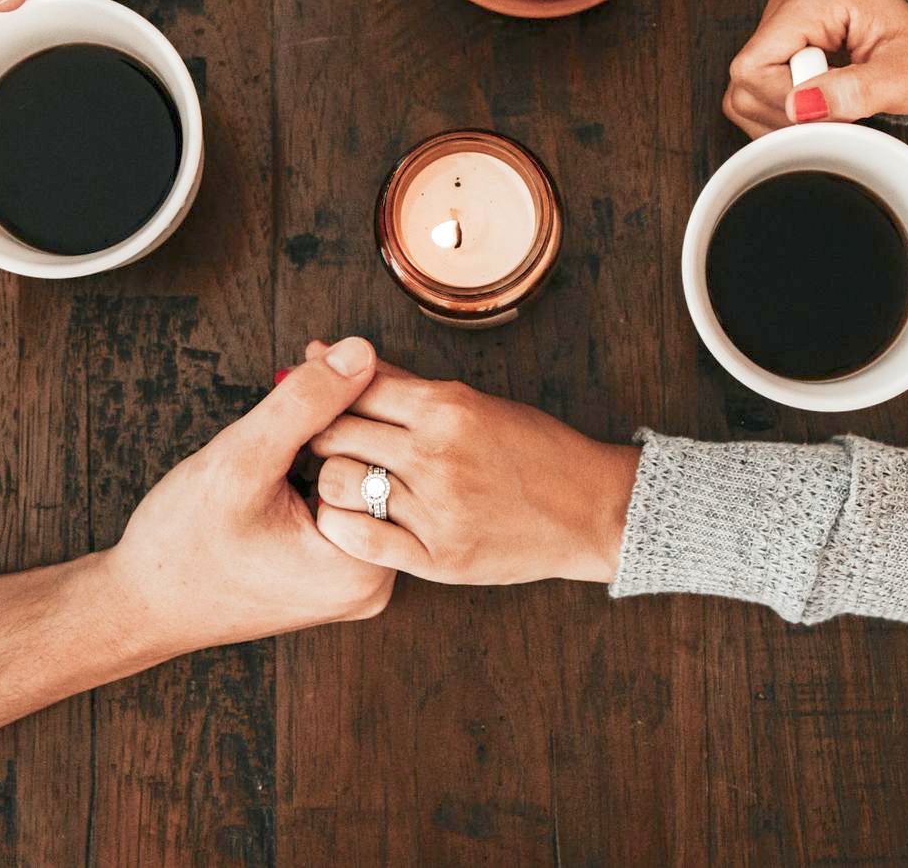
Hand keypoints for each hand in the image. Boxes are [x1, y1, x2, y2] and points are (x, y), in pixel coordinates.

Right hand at [96, 336, 394, 659]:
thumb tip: (362, 352)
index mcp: (364, 566)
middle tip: (307, 362)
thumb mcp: (242, 460)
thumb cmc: (183, 542)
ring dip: (332, 434)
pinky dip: (322, 463)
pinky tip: (292, 441)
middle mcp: (374, 581)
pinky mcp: (336, 574)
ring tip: (293, 402)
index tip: (316, 357)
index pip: (388, 454)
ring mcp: (357, 581)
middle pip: (380, 467)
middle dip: (345, 409)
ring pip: (362, 480)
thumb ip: (305, 404)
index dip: (353, 395)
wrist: (144, 604)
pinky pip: (345, 501)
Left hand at [298, 344, 640, 584]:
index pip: (354, 388)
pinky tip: (352, 517)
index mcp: (446, 407)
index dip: (324, 394)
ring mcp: (437, 508)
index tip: (319, 404)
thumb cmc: (532, 449)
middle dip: (319, 434)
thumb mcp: (470, 401)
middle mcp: (437, 454)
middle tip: (323, 443)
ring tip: (342, 480)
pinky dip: (341, 525)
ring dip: (329, 480)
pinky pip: (358, 539)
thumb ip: (397, 381)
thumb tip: (327, 350)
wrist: (589, 509)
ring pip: (337, 483)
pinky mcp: (438, 557)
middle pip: (335, 433)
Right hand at [723, 0, 907, 135]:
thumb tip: (800, 107)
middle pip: (745, 81)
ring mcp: (779, 15)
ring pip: (745, 89)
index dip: (787, 105)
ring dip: (786, 115)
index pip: (755, 68)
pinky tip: (819, 101)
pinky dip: (785, 107)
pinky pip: (756, 86)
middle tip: (839, 110)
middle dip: (789, 114)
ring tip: (832, 105)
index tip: (835, 110)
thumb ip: (858, 91)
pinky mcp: (779, 35)